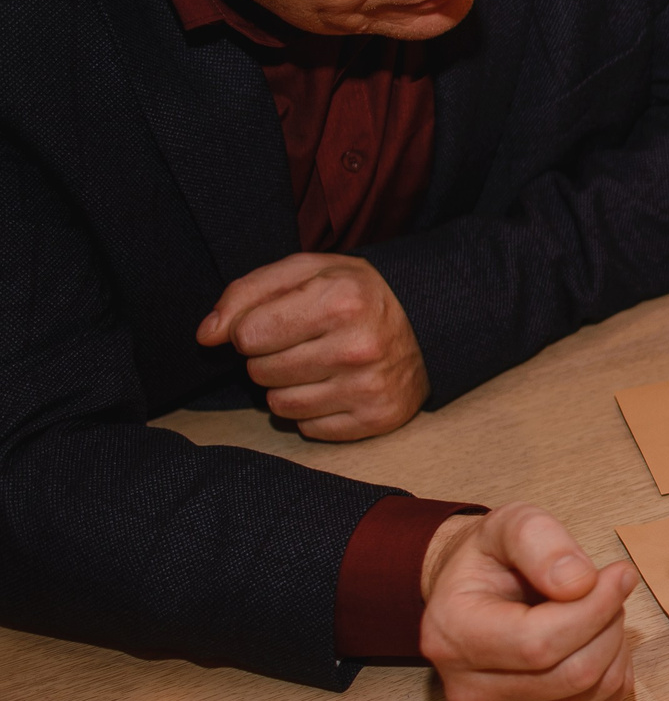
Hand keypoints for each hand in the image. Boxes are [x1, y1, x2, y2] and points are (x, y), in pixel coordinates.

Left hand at [197, 253, 427, 440]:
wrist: (428, 320)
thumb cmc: (355, 293)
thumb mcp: (305, 271)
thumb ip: (246, 294)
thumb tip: (207, 336)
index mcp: (339, 300)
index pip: (247, 335)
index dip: (253, 328)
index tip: (277, 322)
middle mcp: (357, 347)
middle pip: (260, 372)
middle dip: (268, 358)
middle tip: (300, 343)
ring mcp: (369, 387)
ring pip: (280, 405)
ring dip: (286, 387)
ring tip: (314, 366)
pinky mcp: (377, 418)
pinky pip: (308, 428)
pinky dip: (311, 411)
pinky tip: (333, 387)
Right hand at [420, 505, 636, 700]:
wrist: (472, 593)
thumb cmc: (493, 558)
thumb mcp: (510, 523)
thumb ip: (541, 540)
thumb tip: (579, 583)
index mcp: (452, 633)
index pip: (539, 642)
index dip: (595, 608)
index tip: (621, 574)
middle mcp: (467, 686)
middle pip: (571, 673)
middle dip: (608, 625)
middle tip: (610, 589)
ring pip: (590, 693)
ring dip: (616, 646)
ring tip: (602, 610)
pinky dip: (614, 673)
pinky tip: (599, 640)